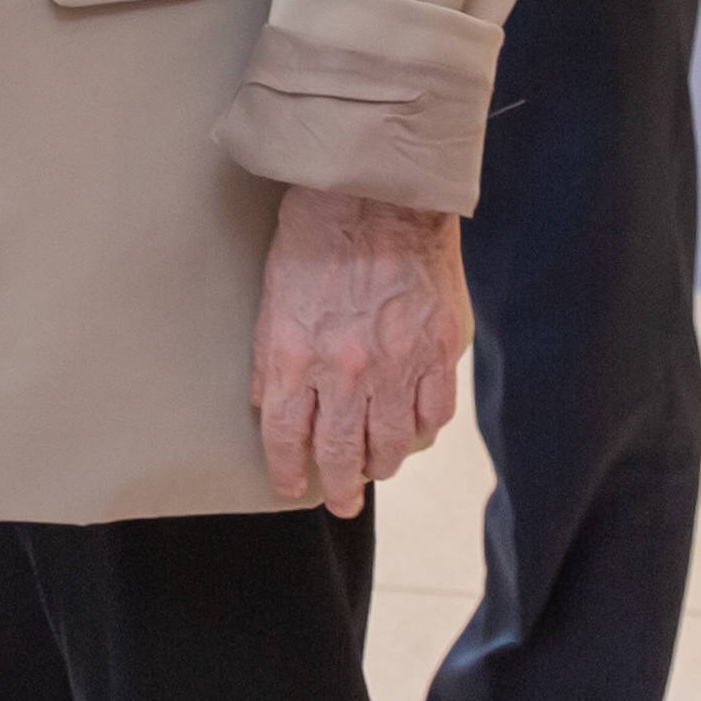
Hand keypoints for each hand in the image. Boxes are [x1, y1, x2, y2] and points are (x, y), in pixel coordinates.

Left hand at [252, 186, 469, 516]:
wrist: (377, 198)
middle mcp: (343, 372)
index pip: (285, 437)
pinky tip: (413, 434)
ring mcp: (394, 367)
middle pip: (340, 453)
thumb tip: (264, 401)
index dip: (287, 471)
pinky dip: (422, 431)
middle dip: (339, 487)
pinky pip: (433, 415)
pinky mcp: (436, 353)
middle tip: (342, 502)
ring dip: (382, 464)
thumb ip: (270, 355)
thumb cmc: (315, 235)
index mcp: (292, 357)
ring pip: (392, 444)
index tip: (290, 486)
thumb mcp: (271, 295)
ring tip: (376, 470)